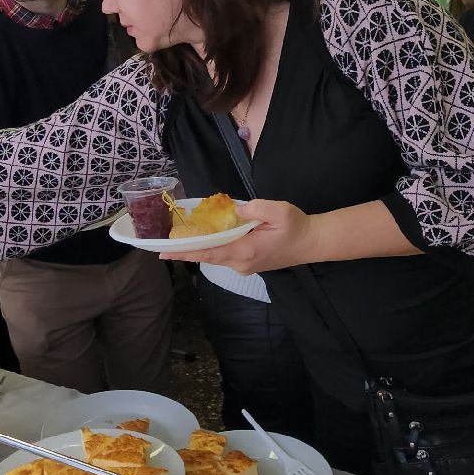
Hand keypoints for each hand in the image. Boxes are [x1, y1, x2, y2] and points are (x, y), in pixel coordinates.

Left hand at [160, 199, 313, 274]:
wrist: (311, 243)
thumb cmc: (296, 226)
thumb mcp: (280, 211)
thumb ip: (256, 208)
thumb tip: (235, 210)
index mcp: (246, 251)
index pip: (209, 252)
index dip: (185, 251)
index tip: (164, 252)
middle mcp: (241, 263)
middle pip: (207, 256)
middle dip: (185, 251)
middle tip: (162, 245)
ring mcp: (243, 266)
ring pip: (214, 257)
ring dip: (198, 249)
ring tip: (178, 240)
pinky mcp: (246, 264)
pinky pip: (223, 256)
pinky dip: (211, 247)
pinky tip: (203, 239)